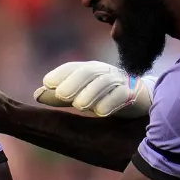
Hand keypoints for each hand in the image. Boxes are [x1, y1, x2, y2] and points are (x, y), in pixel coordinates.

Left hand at [35, 60, 155, 116]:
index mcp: (90, 70)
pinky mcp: (134, 94)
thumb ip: (60, 96)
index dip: (60, 74)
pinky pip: (123, 95)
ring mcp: (120, 82)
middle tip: (61, 95)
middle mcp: (104, 72)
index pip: (73, 68)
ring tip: (79, 105)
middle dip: (74, 82)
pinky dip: (111, 102)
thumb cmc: (106, 96)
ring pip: (105, 82)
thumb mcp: (82, 95)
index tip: (47, 83)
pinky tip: (100, 112)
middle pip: (88, 72)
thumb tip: (36, 95)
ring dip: (90, 92)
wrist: (143, 99)